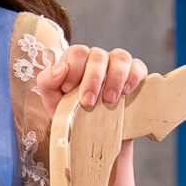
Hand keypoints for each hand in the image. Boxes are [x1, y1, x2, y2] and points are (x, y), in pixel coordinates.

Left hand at [32, 42, 149, 109]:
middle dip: (93, 80)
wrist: (90, 133)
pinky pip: (138, 67)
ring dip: (115, 78)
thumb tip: (61, 68)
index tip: (68, 90)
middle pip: (98, 55)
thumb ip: (48, 81)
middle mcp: (97, 58)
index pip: (77, 52)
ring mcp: (117, 64)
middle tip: (88, 102)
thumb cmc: (68, 111)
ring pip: (121, 57)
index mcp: (77, 60)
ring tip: (109, 100)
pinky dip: (133, 77)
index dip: (74, 70)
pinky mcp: (135, 73)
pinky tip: (126, 92)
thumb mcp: (51, 98)